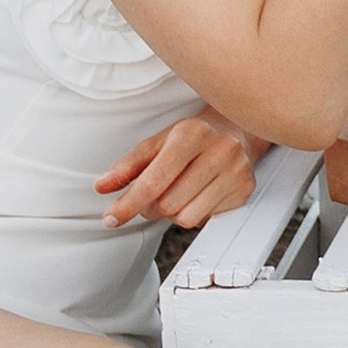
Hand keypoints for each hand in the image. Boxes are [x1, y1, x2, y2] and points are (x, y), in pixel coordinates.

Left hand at [97, 112, 261, 232]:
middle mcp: (219, 151)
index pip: (154, 182)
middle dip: (151, 208)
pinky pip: (206, 220)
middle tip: (152, 196)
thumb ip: (127, 166)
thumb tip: (102, 187)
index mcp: (191, 134)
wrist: (236, 127)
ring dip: (172, 214)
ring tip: (175, 194)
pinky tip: (196, 195)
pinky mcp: (245, 189)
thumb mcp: (156, 143)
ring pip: (186, 218)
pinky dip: (193, 213)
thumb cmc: (192, 135)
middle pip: (168, 205)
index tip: (111, 218)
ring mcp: (236, 172)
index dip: (128, 204)